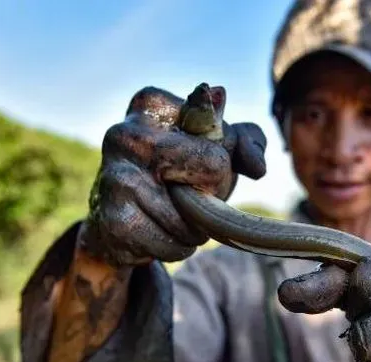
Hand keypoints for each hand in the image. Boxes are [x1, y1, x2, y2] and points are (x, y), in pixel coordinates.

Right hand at [80, 86, 266, 265]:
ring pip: (192, 219)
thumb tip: (257, 167)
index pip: (218, 147)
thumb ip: (248, 142)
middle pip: (211, 173)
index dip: (220, 168)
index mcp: (152, 105)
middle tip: (190, 196)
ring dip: (194, 228)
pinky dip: (176, 248)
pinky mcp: (113, 220)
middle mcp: (127, 134)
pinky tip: (158, 232)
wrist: (121, 217)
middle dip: (211, 196)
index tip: (198, 168)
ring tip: (172, 216)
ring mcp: (115, 177)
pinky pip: (172, 246)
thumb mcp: (218, 146)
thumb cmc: (177, 172)